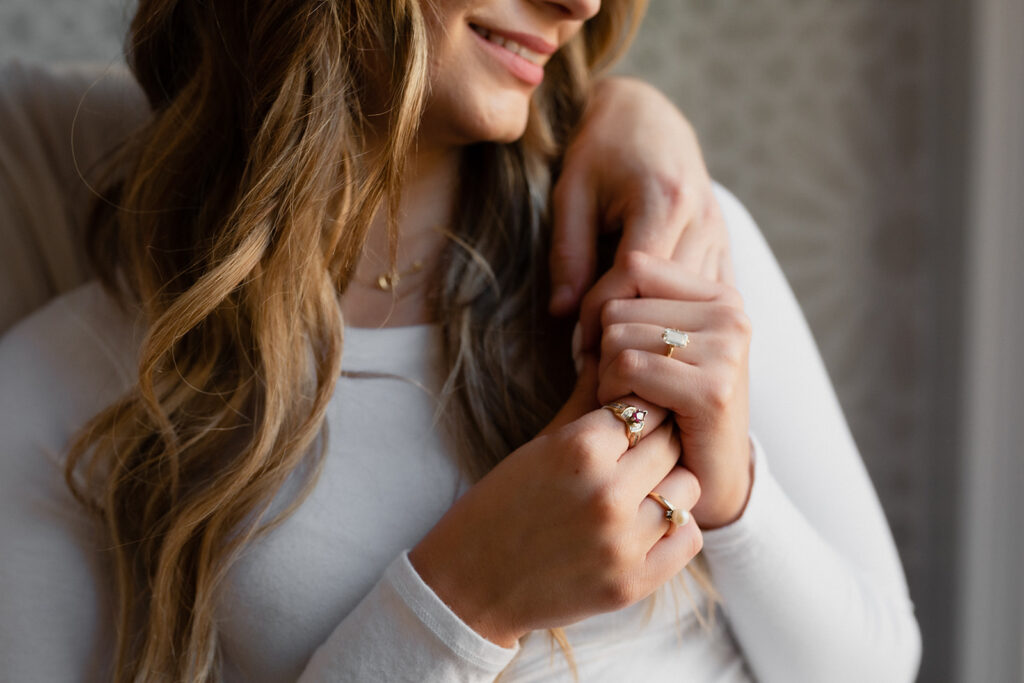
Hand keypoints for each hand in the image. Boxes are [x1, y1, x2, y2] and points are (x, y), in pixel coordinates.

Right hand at [408, 357, 702, 646]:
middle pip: (671, 442)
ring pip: (687, 488)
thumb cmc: (499, 506)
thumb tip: (612, 350)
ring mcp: (623, 542)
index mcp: (579, 449)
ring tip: (643, 486)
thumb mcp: (538, 444)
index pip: (646, 405)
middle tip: (639, 449)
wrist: (470, 586)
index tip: (633, 414)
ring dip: (669, 482)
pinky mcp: (633, 583)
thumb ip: (584, 399)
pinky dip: (676, 527)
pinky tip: (649, 522)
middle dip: (658, 440)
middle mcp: (607, 493)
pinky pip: (689, 538)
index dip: (641, 407)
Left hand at [549, 77, 733, 338]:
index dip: (603, 312)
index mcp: (665, 201)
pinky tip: (656, 336)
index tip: (576, 337)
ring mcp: (720, 234)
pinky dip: (684, 319)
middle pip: (671, 296)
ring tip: (622, 354)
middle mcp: (703, 220)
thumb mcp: (572, 192)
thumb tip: (562, 315)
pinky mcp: (725, 244)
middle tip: (597, 359)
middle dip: (633, 330)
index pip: (635, 276)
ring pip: (698, 304)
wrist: (646, 114)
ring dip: (660, 330)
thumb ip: (569, 252)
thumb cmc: (601, 148)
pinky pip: (710, 296)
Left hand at [596, 251, 752, 528]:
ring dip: (606, 377)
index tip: (599, 348)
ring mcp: (727, 348)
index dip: (598, 304)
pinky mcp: (712, 387)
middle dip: (602, 350)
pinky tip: (634, 417)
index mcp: (719, 293)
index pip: (632, 264)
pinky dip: (613, 395)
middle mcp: (731, 312)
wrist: (711, 482)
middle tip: (624, 389)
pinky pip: (627, 367)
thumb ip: (625, 307)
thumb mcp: (651, 346)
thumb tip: (566, 296)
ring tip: (634, 404)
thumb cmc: (669, 411)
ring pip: (616, 335)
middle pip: (617, 303)